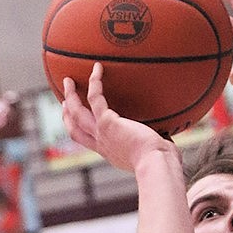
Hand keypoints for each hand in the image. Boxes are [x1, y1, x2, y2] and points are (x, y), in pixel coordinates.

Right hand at [61, 64, 176, 168]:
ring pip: (77, 113)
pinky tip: (97, 67)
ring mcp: (101, 133)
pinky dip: (94, 82)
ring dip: (70, 96)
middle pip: (75, 129)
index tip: (76, 119)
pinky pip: (95, 97)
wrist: (156, 165)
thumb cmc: (161, 163)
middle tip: (64, 99)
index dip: (79, 129)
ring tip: (67, 79)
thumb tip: (169, 137)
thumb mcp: (154, 153)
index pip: (88, 141)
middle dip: (67, 114)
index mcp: (109, 152)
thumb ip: (154, 143)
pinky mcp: (107, 122)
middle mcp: (101, 144)